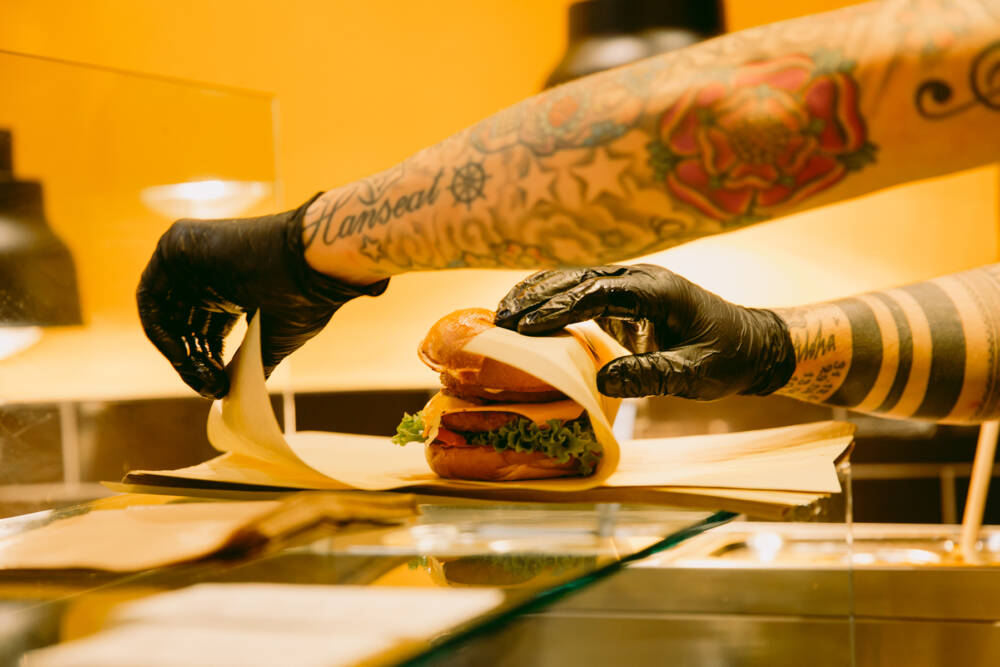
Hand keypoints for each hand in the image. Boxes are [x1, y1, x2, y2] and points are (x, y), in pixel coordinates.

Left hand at [136, 196, 388, 397]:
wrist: (310, 264)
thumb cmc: (303, 297)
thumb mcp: (276, 337)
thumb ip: (252, 361)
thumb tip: (240, 393)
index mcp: (233, 288)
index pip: (205, 330)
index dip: (209, 362)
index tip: (219, 389)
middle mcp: (209, 273)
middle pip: (184, 326)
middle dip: (194, 363)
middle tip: (210, 389)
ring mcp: (191, 259)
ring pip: (166, 316)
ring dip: (178, 355)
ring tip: (201, 380)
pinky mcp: (176, 246)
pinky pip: (150, 297)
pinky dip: (159, 331)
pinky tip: (182, 358)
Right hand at [495, 264, 794, 399]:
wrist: (752, 344)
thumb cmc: (727, 359)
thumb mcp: (693, 376)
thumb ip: (650, 377)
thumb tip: (602, 382)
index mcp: (658, 291)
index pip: (597, 292)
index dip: (560, 308)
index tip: (527, 326)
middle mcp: (641, 279)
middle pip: (578, 278)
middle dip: (537, 296)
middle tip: (500, 317)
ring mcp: (632, 286)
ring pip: (576, 280)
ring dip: (539, 294)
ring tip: (502, 312)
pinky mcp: (626, 300)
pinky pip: (583, 295)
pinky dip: (553, 303)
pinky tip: (528, 317)